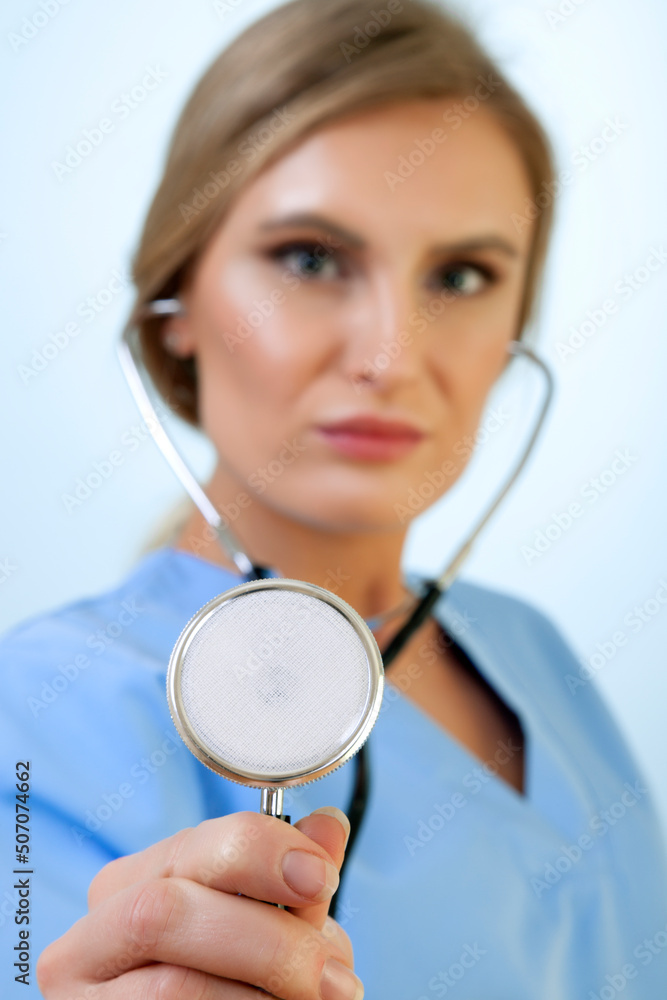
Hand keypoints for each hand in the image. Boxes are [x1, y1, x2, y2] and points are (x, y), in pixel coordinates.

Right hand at [36, 806, 362, 998]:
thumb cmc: (232, 979)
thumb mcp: (264, 924)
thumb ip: (291, 882)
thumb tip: (329, 826)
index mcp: (127, 885)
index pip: (191, 845)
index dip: (262, 855)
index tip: (321, 878)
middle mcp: (92, 937)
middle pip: (167, 912)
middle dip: (266, 941)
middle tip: (331, 976)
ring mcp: (90, 997)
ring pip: (173, 987)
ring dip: (261, 995)